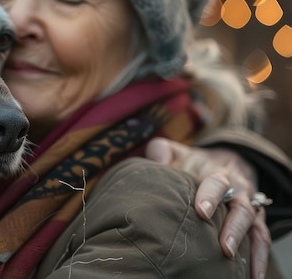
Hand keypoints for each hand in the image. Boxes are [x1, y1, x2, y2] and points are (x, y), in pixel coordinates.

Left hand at [145, 137, 271, 278]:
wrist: (223, 164)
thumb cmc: (194, 164)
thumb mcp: (180, 154)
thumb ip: (164, 151)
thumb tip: (156, 155)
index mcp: (218, 174)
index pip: (217, 183)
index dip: (210, 196)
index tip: (201, 211)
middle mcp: (239, 191)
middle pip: (241, 208)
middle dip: (233, 227)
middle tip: (224, 246)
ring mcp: (248, 209)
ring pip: (254, 226)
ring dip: (249, 247)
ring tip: (238, 265)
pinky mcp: (254, 224)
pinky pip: (261, 240)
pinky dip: (259, 259)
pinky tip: (254, 276)